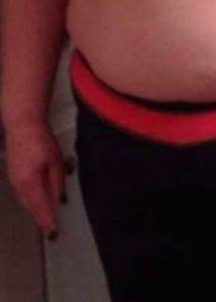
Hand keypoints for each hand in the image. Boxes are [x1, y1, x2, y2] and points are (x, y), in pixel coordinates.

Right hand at [4, 122, 70, 237]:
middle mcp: (19, 185)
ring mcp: (14, 180)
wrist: (22, 125)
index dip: (47, 222)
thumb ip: (57, 183)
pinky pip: (23, 192)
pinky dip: (31, 199)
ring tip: (46, 218)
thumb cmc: (40, 140)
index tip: (54, 233)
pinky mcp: (13, 174)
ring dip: (36, 209)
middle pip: (32, 207)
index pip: (40, 209)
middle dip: (41, 218)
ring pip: (26, 200)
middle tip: (51, 230)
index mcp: (30, 183)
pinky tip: (39, 199)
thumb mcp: (55, 162)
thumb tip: (59, 200)